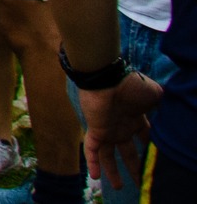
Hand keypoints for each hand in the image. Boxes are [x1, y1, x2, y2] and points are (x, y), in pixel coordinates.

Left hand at [82, 71, 161, 191]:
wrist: (108, 76)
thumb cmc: (132, 84)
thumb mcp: (155, 95)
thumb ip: (162, 107)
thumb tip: (171, 114)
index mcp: (135, 118)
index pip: (144, 138)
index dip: (150, 149)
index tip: (155, 162)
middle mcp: (121, 126)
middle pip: (127, 151)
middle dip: (134, 166)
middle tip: (139, 181)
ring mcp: (107, 129)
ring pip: (108, 154)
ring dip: (112, 171)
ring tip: (118, 187)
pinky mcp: (95, 129)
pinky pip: (91, 149)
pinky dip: (93, 162)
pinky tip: (95, 177)